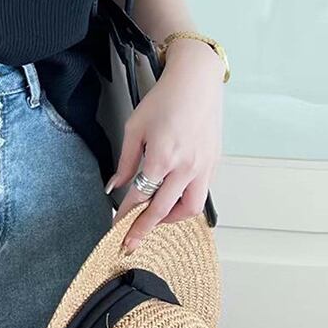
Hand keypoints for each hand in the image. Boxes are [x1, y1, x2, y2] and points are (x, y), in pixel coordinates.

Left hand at [106, 38, 225, 253]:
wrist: (196, 84)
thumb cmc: (164, 101)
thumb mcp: (134, 128)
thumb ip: (125, 161)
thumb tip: (114, 185)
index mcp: (162, 159)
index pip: (140, 197)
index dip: (126, 215)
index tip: (116, 228)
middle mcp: (185, 169)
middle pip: (162, 210)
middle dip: (144, 230)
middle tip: (130, 243)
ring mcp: (202, 168)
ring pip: (188, 209)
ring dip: (170, 219)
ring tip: (154, 220)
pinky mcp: (213, 165)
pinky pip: (200, 194)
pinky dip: (186, 204)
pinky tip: (173, 201)